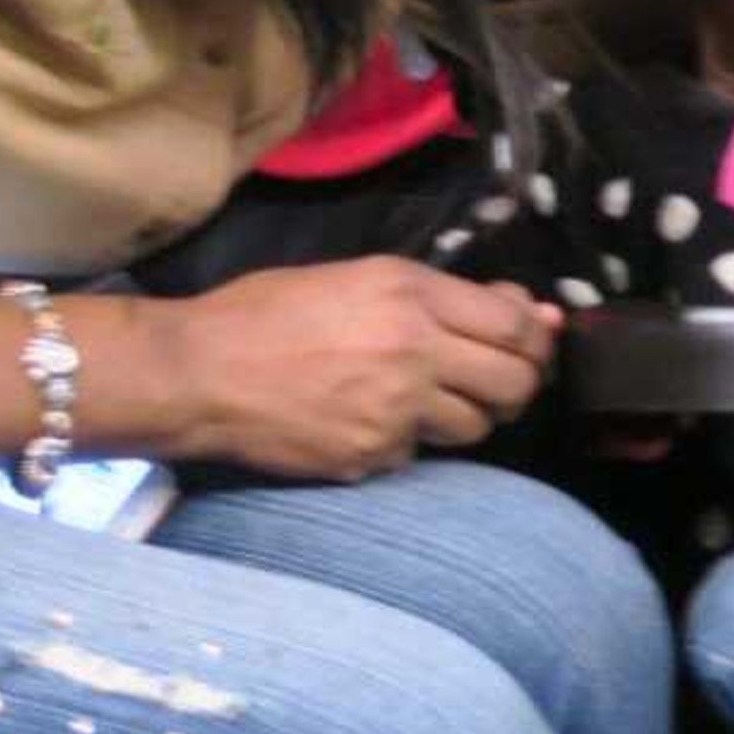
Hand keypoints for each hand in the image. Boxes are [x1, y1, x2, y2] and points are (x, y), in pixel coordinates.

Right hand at [145, 258, 557, 479]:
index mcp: (409, 293)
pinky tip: (365, 424)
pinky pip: (418, 454)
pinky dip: (405, 444)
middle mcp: (413, 349)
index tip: (532, 346)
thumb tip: (527, 311)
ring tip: (425, 404)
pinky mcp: (372, 456)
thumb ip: (439, 297)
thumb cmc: (266, 313)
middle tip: (497, 386)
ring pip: (477, 427)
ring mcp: (395, 409)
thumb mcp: (355, 278)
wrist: (197, 371)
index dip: (536, 341)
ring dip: (466, 418)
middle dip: (518, 387)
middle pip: (515, 383)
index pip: (515, 325)